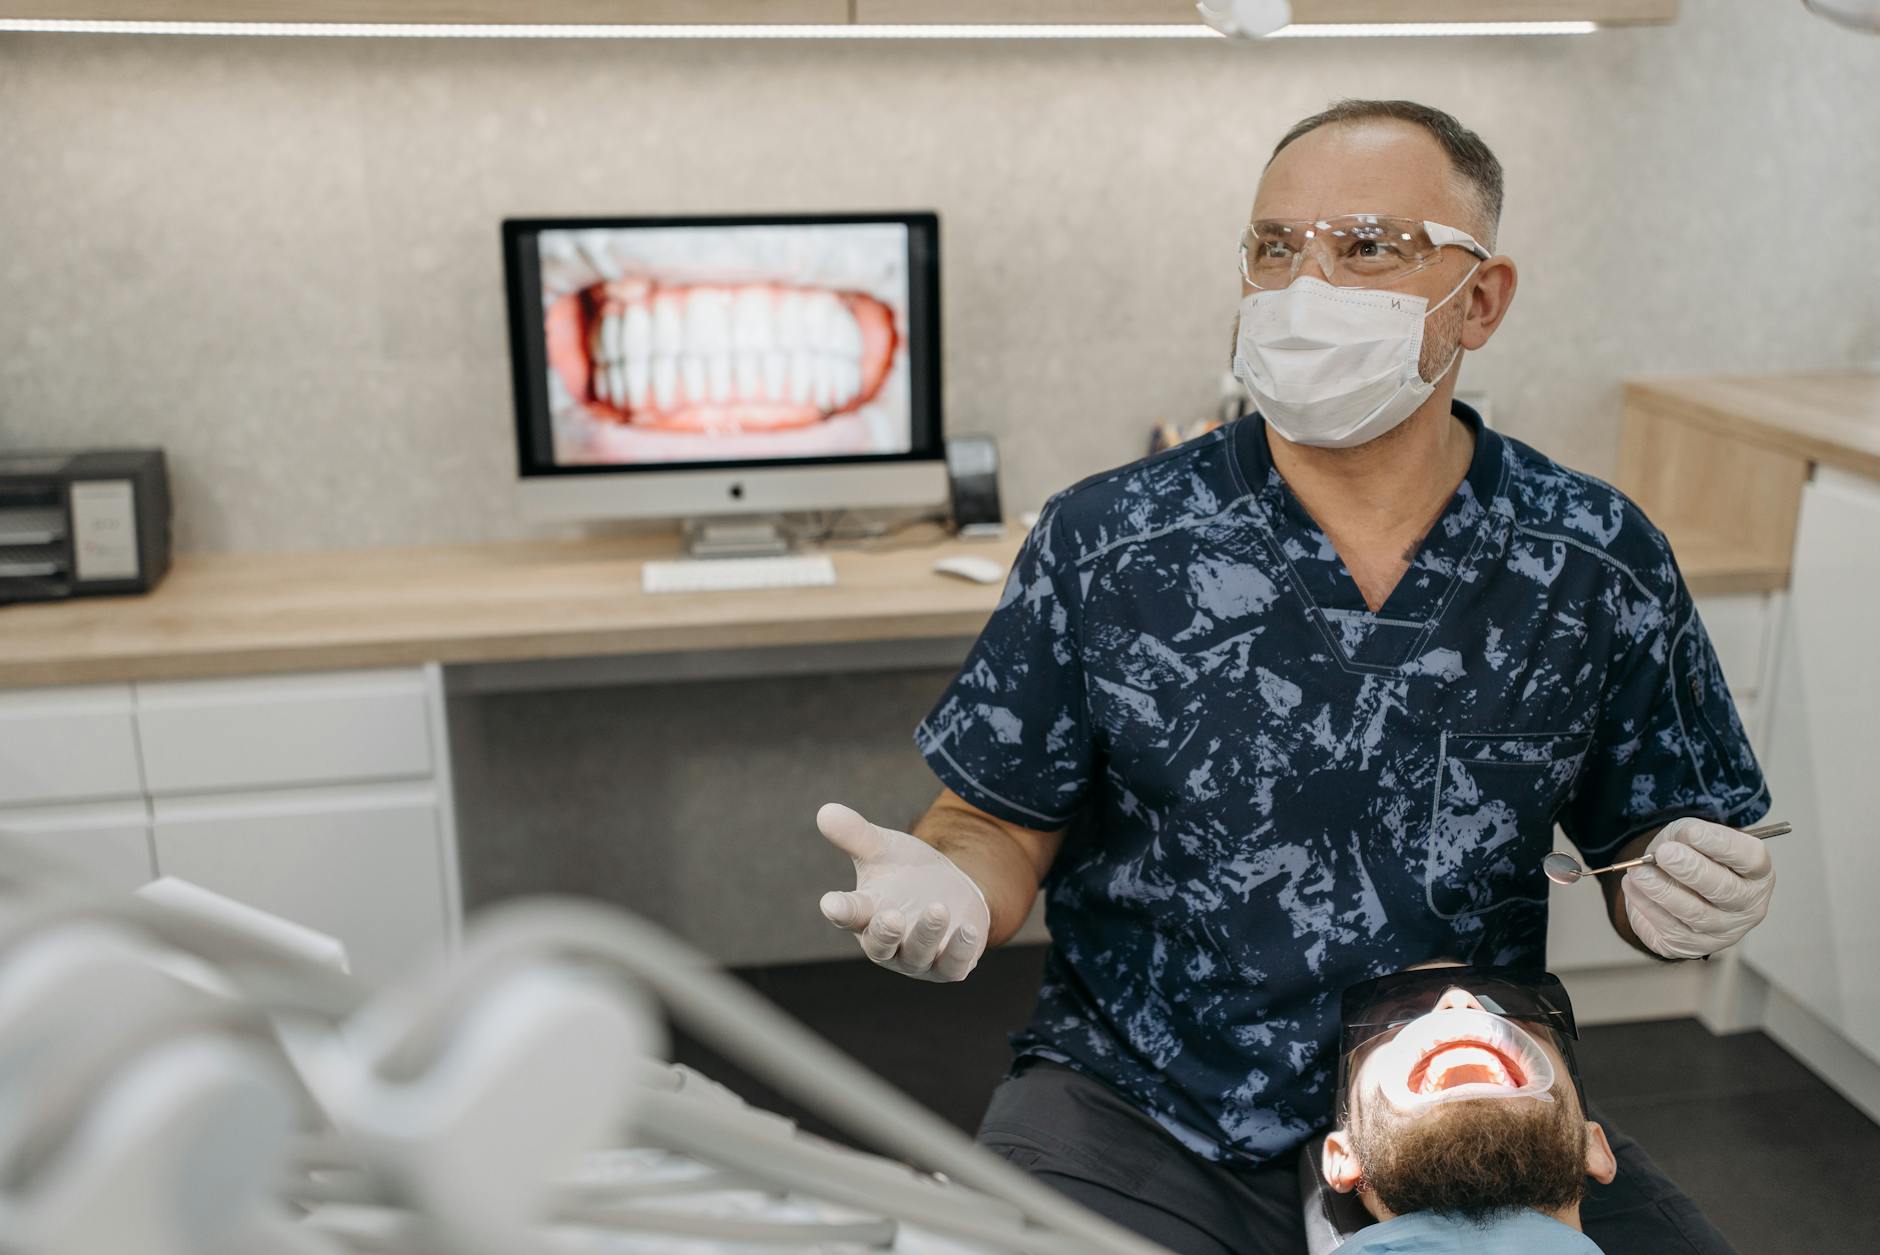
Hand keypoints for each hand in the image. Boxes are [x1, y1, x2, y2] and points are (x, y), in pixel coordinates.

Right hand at [816, 802, 989, 982]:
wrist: (951, 890)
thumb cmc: (906, 872)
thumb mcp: (883, 848)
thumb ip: (855, 834)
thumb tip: (825, 810)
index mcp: (865, 914)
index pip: (849, 914)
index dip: (840, 910)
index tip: (830, 903)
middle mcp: (887, 942)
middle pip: (880, 945)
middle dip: (885, 933)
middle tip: (891, 916)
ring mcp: (918, 958)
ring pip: (917, 955)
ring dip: (927, 934)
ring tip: (938, 908)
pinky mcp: (949, 965)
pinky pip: (953, 965)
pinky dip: (960, 951)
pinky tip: (969, 930)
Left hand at [1622, 816, 1774, 959]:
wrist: (1677, 887)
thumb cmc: (1693, 857)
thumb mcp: (1692, 836)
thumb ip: (1687, 836)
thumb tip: (1670, 847)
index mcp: (1756, 873)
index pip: (1751, 859)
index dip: (1722, 845)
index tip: (1692, 832)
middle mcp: (1747, 906)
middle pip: (1725, 890)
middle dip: (1692, 871)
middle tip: (1665, 854)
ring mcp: (1723, 930)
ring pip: (1694, 914)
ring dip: (1662, 890)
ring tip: (1639, 871)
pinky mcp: (1693, 946)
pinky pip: (1669, 929)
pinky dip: (1646, 906)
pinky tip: (1632, 887)